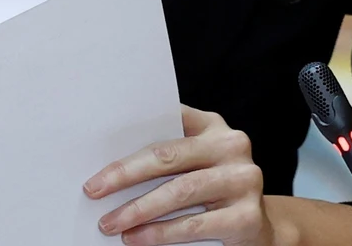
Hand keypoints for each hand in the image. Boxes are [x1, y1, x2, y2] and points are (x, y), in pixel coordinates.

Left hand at [86, 106, 279, 245]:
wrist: (257, 224)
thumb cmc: (212, 188)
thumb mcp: (195, 162)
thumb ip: (166, 155)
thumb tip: (110, 168)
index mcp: (212, 125)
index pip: (166, 118)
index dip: (130, 133)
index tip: (97, 148)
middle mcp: (232, 146)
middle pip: (168, 156)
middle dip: (125, 174)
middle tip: (94, 189)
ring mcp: (243, 180)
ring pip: (179, 192)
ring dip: (138, 210)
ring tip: (111, 223)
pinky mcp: (248, 216)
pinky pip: (194, 224)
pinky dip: (161, 233)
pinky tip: (138, 238)